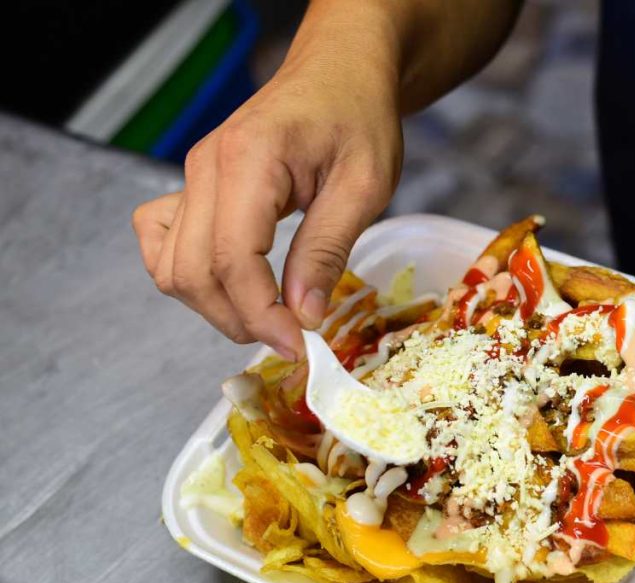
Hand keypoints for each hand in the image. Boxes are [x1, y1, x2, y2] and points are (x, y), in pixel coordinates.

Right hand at [132, 3, 402, 358]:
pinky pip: (162, 243)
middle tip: (293, 338)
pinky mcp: (193, 188)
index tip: (301, 347)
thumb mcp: (364, 186)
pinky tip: (234, 286)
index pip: (232, 259)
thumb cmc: (357, 119)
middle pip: (193, 272)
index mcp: (248, 160)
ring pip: (171, 267)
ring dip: (215, 307)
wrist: (338, 76)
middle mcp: (205, 168)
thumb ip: (327, 250)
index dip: (262, 315)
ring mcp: (192, 177)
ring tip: (270, 317)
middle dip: (241, 320)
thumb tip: (302, 316)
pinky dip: (190, 277)